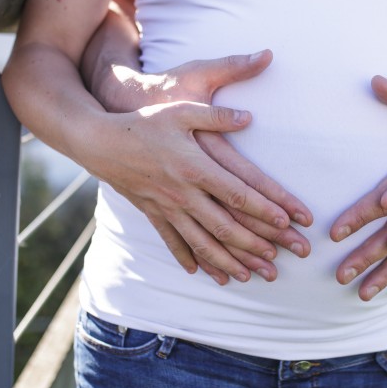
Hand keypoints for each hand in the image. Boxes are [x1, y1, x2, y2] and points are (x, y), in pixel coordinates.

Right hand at [92, 50, 312, 283]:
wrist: (99, 142)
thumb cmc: (145, 123)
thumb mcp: (181, 110)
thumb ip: (215, 115)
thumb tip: (248, 117)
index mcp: (195, 167)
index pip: (237, 193)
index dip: (263, 209)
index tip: (286, 221)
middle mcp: (183, 194)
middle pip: (225, 226)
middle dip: (255, 245)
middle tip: (281, 259)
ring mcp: (167, 208)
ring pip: (202, 242)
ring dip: (228, 262)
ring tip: (251, 276)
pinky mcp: (154, 215)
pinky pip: (174, 243)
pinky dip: (189, 260)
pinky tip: (204, 275)